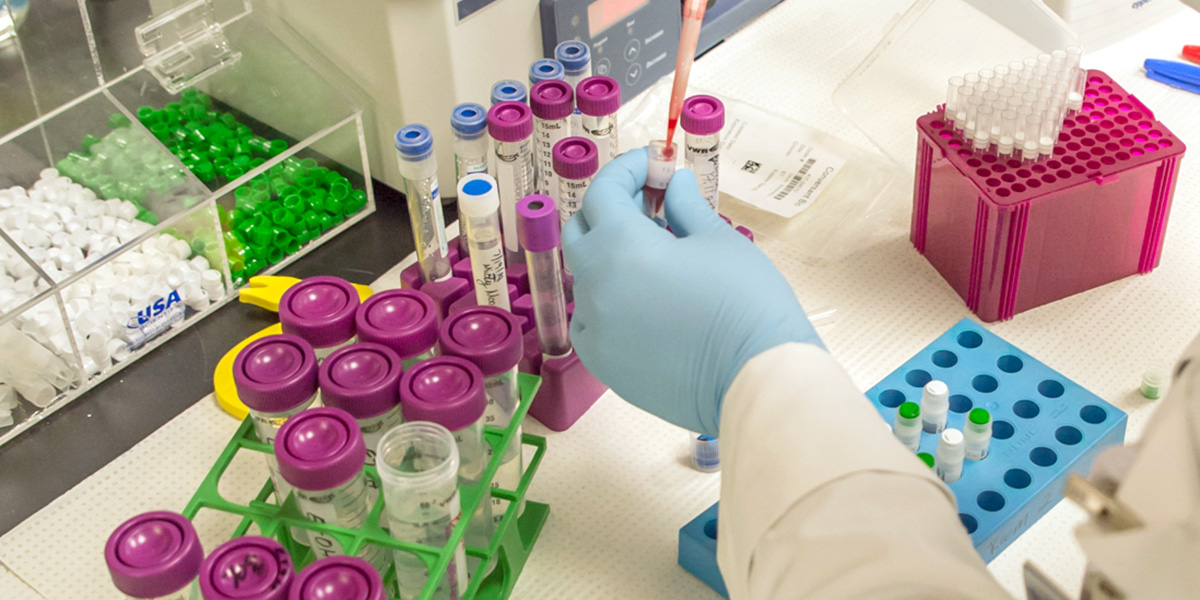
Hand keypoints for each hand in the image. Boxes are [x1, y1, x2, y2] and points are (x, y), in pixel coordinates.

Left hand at [562, 148, 823, 435]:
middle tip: (652, 203)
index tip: (654, 164)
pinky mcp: (604, 366)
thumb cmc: (745, 302)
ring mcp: (594, 331)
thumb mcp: (718, 240)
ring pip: (586, 278)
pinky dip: (611, 300)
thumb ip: (686, 206)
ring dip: (611, 256)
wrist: (757, 382)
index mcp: (618, 247)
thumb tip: (674, 184)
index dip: (627, 170)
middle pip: (581, 231)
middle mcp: (594, 287)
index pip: (602, 192)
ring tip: (657, 257)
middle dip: (611, 209)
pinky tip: (648, 301)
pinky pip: (593, 321)